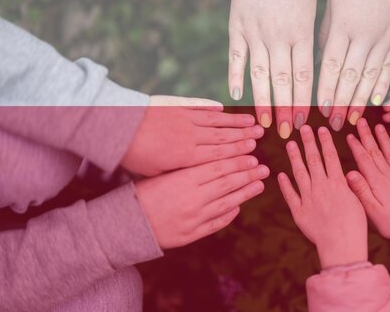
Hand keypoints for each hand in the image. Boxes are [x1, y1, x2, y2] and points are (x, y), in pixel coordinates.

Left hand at [120, 95, 262, 175]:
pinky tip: (223, 108)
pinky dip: (213, 108)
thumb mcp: (157, 172)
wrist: (117, 127)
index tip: (254, 152)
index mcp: (187, 156)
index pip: (220, 154)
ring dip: (235, 121)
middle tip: (261, 135)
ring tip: (251, 121)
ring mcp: (185, 118)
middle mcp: (191, 136)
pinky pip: (200, 106)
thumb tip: (197, 176)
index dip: (239, 152)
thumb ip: (180, 172)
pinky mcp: (176, 106)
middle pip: (224, 136)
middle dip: (244, 136)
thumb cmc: (133, 156)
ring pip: (217, 121)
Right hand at [135, 155, 267, 248]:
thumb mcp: (163, 173)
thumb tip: (213, 160)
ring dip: (245, 193)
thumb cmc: (142, 193)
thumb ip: (188, 168)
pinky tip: (239, 206)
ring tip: (259, 184)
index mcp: (184, 179)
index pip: (218, 167)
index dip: (237, 161)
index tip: (252, 156)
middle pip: (227, 183)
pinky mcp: (192, 234)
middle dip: (248, 174)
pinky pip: (216, 223)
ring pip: (227, 203)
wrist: (126, 225)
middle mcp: (192, 198)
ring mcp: (194, 218)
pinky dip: (229, 214)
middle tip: (263, 168)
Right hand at [229, 0, 316, 137]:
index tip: (307, 121)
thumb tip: (310, 70)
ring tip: (264, 122)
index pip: (305, 75)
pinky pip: (235, 55)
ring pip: (260, 73)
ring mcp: (255, 30)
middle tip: (287, 132)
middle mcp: (279, 35)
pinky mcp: (236, 24)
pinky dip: (235, 75)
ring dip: (263, 100)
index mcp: (302, 31)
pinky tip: (235, 94)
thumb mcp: (313, 8)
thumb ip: (309, 39)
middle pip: (284, 80)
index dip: (305, 100)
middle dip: (287, 109)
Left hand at [278, 125, 367, 268]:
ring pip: (299, 173)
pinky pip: (290, 195)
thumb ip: (352, 185)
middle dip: (308, 142)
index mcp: (338, 183)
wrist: (342, 245)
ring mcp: (308, 198)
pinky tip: (280, 174)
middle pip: (314, 160)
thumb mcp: (360, 201)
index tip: (320, 129)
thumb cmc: (356, 226)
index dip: (325, 141)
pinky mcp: (299, 212)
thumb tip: (348, 172)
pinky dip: (285, 184)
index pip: (330, 156)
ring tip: (290, 143)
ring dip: (294, 157)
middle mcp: (322, 187)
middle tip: (303, 128)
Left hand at [317, 0, 389, 130]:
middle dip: (341, 102)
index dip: (326, 88)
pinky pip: (389, 68)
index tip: (319, 108)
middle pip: (351, 75)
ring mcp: (385, 37)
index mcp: (343, 24)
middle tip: (333, 124)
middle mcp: (365, 34)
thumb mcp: (332, 3)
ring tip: (352, 121)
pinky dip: (382, 87)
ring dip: (360, 101)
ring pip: (370, 76)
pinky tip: (376, 103)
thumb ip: (325, 34)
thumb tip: (318, 64)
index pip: (332, 64)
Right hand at [345, 118, 389, 263]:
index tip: (349, 134)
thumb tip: (349, 173)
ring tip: (379, 126)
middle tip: (361, 121)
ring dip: (384, 139)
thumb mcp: (372, 211)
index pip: (364, 159)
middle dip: (368, 135)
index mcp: (377, 182)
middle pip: (376, 151)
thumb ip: (361, 191)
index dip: (356, 146)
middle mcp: (389, 176)